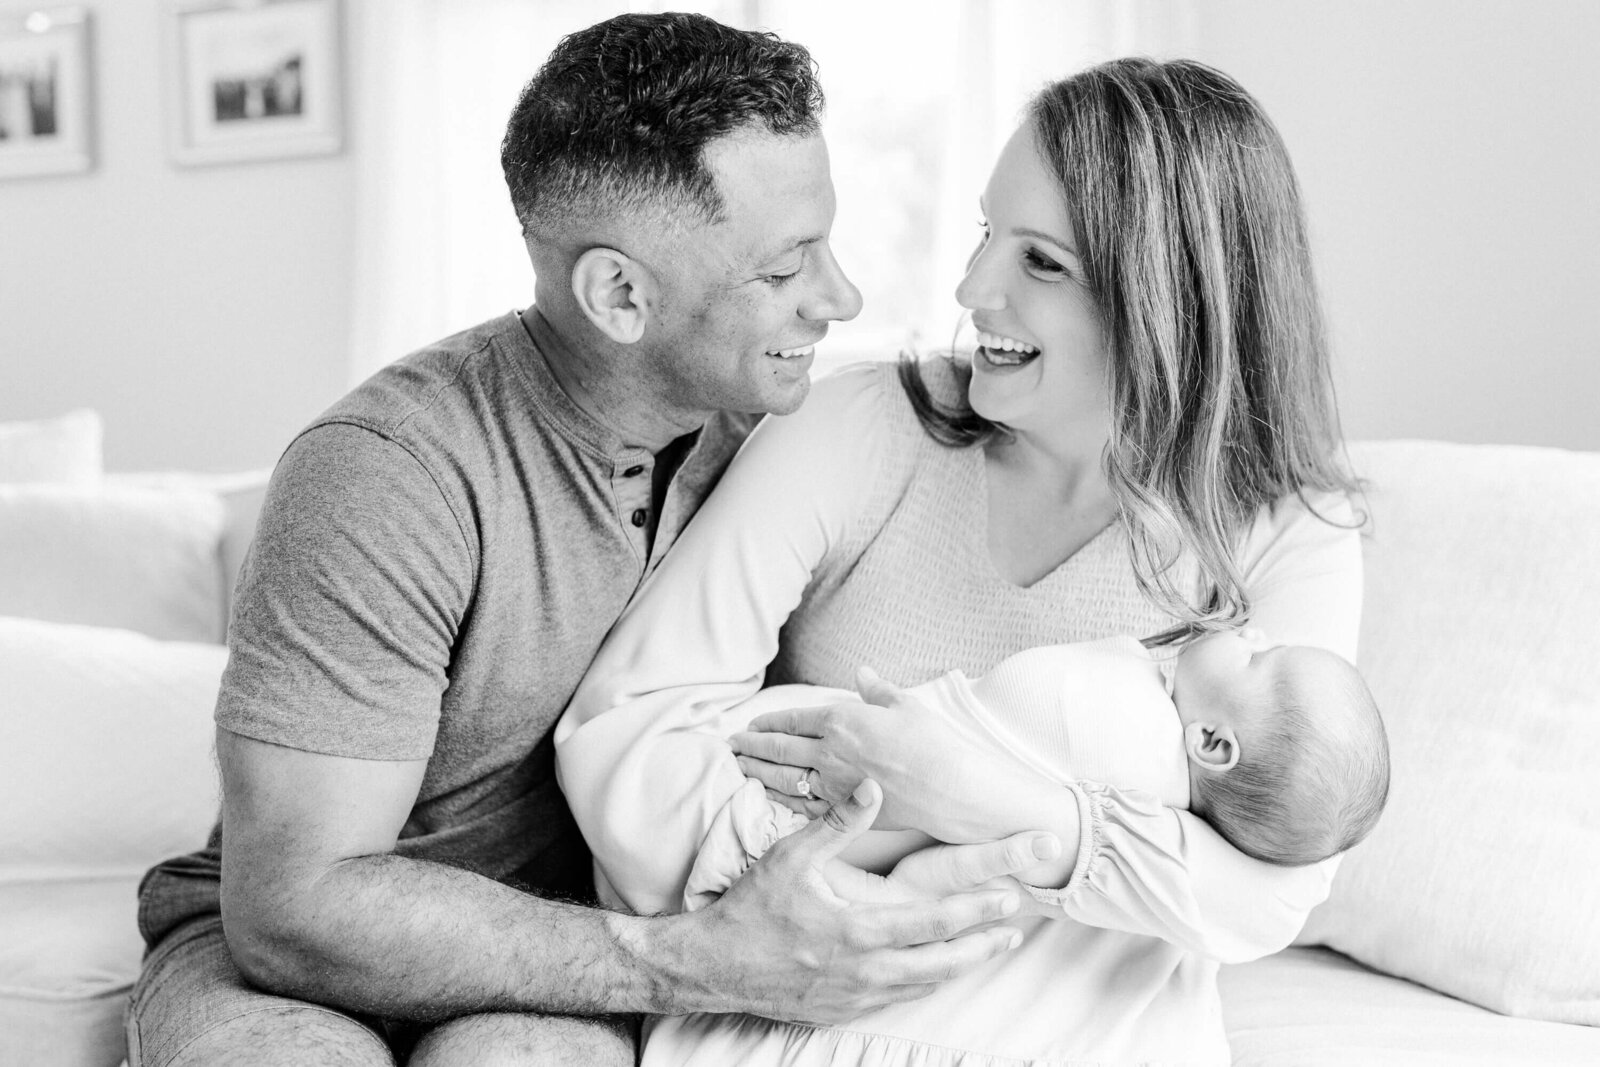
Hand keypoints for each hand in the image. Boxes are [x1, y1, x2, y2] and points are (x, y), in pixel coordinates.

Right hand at [665, 780, 1026, 1024]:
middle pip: (942, 963)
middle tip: (1016, 931)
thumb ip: (837, 822)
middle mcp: (865, 970)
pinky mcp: (844, 1009)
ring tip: (989, 949)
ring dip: (961, 966)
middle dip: (983, 945)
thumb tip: (872, 785)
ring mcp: (856, 995)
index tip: (1008, 898)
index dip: (977, 911)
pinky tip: (936, 971)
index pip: (935, 922)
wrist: (715, 966)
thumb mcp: (792, 857)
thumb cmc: (753, 908)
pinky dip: (926, 983)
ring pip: (925, 985)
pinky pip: (899, 998)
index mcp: (859, 931)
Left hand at [732, 667, 1048, 843]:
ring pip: (783, 779)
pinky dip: (781, 799)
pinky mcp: (845, 810)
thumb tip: (862, 673)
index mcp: (841, 719)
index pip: (791, 720)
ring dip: (757, 772)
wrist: (951, 788)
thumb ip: (877, 689)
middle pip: (778, 749)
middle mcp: (830, 751)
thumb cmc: (932, 742)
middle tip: (730, 745)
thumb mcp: (905, 705)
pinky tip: (770, 797)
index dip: (766, 723)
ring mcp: (834, 783)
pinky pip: (804, 805)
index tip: (750, 725)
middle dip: (750, 747)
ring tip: (739, 768)